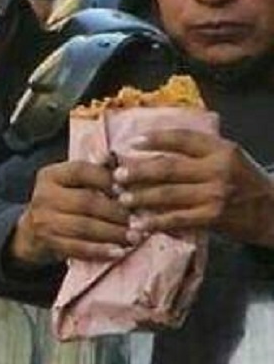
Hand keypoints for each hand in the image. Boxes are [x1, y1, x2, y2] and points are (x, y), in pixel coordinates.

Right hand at [10, 160, 130, 265]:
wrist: (32, 231)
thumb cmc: (63, 202)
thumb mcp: (71, 183)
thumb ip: (93, 172)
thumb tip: (115, 157)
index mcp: (51, 175)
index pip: (80, 170)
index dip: (107, 179)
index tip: (130, 190)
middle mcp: (43, 195)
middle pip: (86, 201)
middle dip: (117, 212)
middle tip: (141, 220)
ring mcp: (43, 220)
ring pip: (84, 226)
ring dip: (113, 233)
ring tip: (136, 237)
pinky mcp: (48, 242)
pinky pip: (77, 247)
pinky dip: (100, 250)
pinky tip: (118, 252)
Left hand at [115, 130, 273, 245]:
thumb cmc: (245, 181)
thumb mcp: (229, 156)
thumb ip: (199, 150)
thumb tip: (155, 144)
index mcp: (220, 149)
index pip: (182, 139)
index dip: (155, 139)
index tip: (132, 143)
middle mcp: (217, 169)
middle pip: (168, 167)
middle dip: (138, 171)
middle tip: (117, 175)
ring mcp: (215, 194)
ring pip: (169, 193)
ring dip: (142, 196)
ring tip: (122, 198)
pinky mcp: (214, 216)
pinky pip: (178, 218)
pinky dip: (157, 221)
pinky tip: (140, 224)